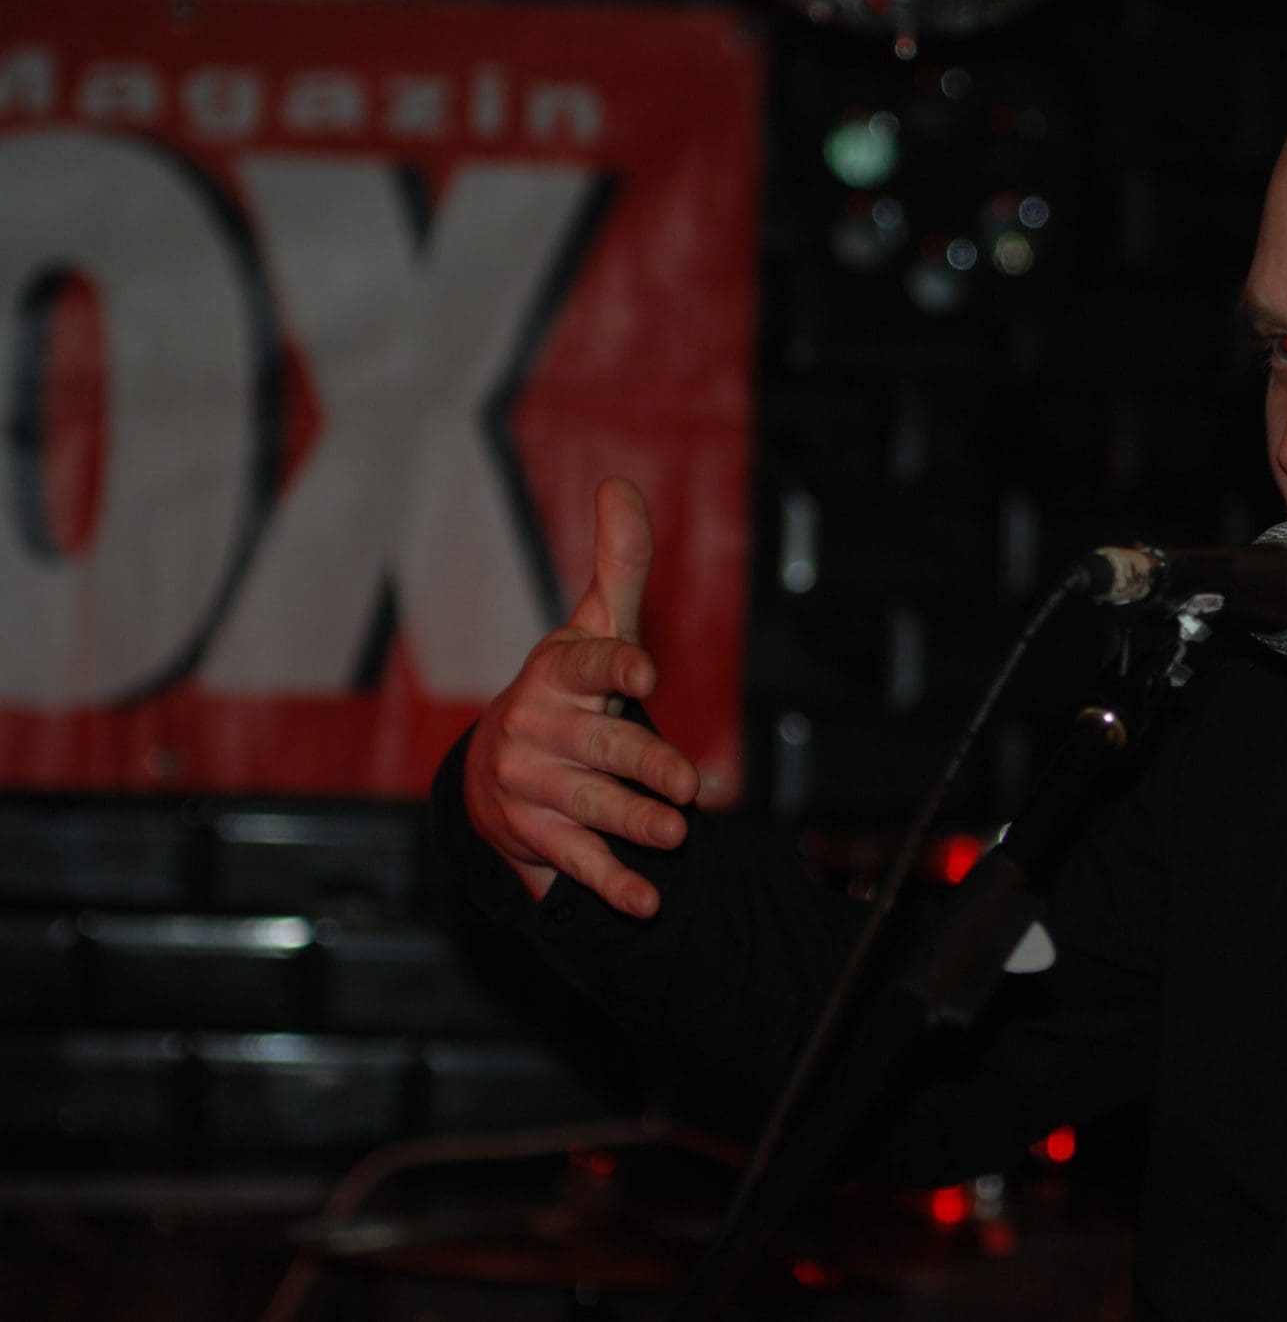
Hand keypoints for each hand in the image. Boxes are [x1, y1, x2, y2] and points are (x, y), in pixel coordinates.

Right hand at [463, 477, 699, 918]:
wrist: (498, 768)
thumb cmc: (568, 686)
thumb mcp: (592, 628)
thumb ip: (618, 566)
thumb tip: (622, 484)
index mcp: (557, 673)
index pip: (588, 665)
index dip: (616, 665)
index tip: (647, 672)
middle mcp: (539, 729)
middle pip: (600, 747)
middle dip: (644, 766)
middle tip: (691, 787)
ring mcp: (533, 786)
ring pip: (590, 806)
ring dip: (633, 824)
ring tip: (677, 835)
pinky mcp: (535, 836)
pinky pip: (575, 861)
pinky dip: (610, 883)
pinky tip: (645, 900)